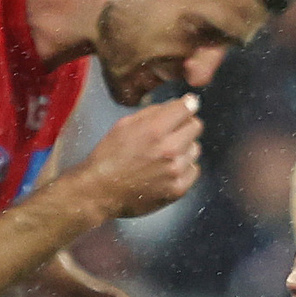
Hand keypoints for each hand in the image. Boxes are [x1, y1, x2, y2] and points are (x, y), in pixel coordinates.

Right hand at [76, 93, 202, 218]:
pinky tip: (165, 171)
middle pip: (196, 126)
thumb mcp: (122, 126)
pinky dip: (183, 169)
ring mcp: (176, 170)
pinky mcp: (178, 188)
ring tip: (162, 157)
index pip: (188, 107)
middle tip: (169, 135)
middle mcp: (169, 149)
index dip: (186, 106)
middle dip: (184, 127)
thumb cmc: (107, 158)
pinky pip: (193, 170)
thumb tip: (178, 104)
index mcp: (154, 129)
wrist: (99, 192)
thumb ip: (152, 113)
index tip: (184, 108)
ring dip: (183, 149)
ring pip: (195, 149)